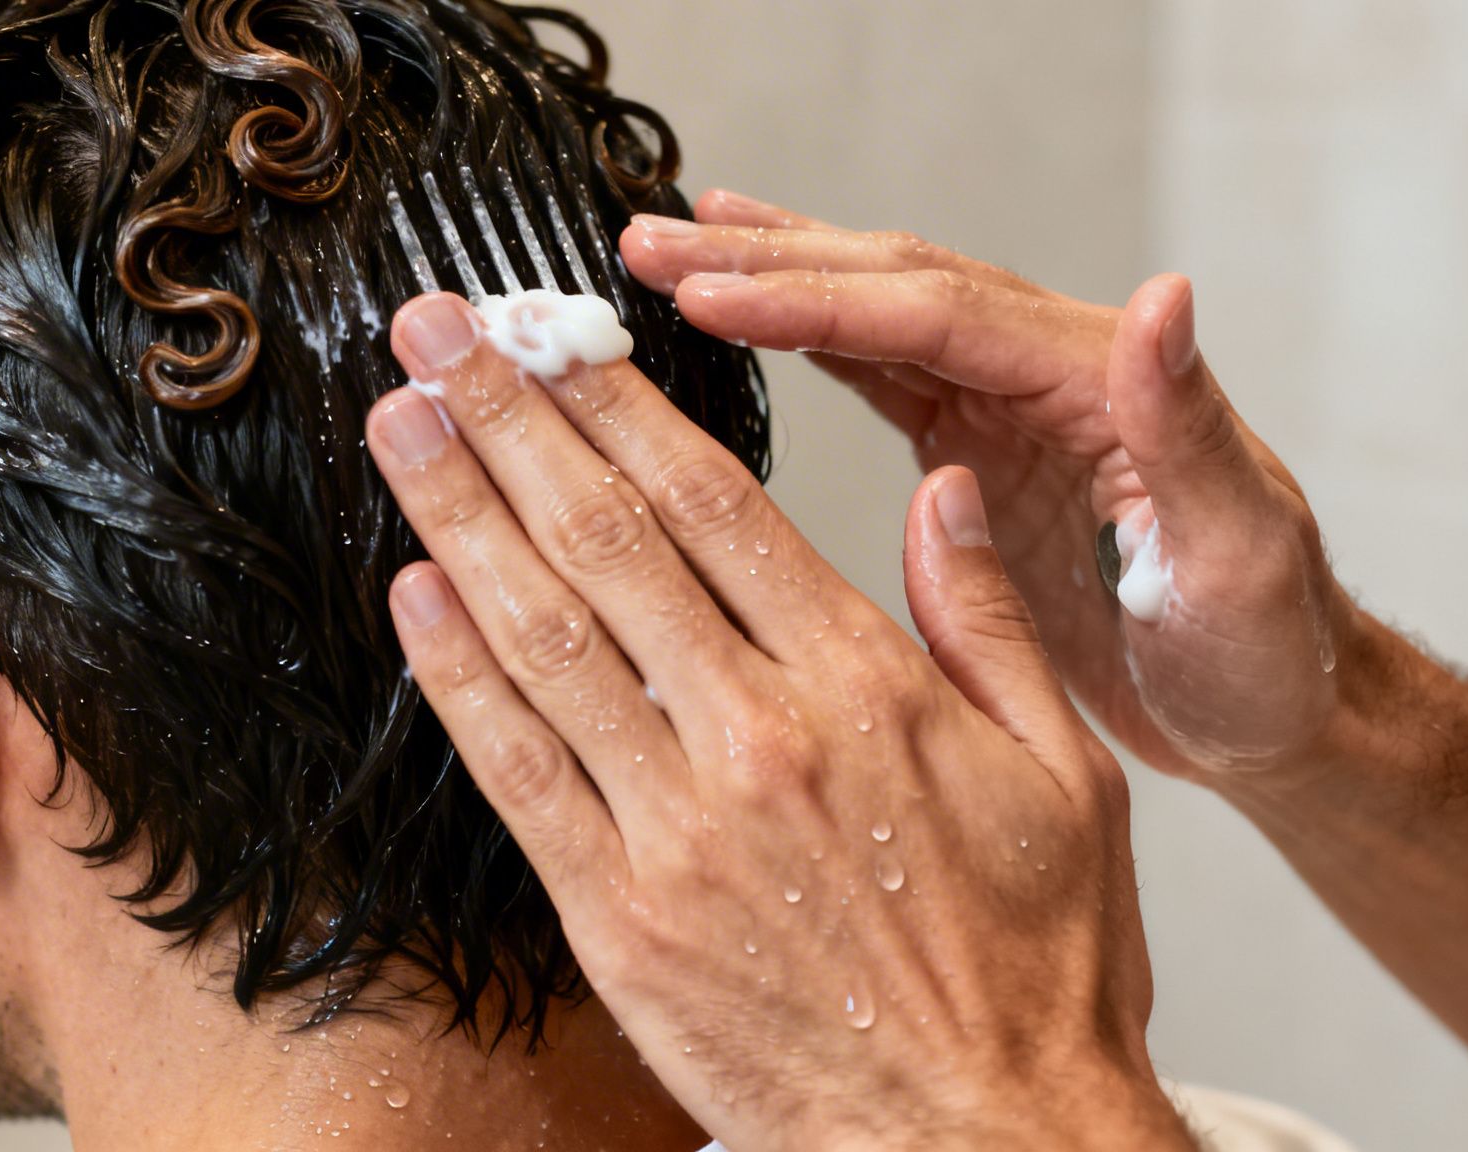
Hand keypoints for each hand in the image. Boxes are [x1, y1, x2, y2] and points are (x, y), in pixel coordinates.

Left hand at [366, 293, 1195, 1151]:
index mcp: (865, 688)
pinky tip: (413, 592)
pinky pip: (515, 773)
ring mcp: (675, 830)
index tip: (554, 335)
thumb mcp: (1066, 778)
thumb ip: (986, 625)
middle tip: (437, 330)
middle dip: (510, 421)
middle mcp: (757, 740)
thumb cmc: (1036, 968)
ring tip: (401, 420)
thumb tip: (941, 497)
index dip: (618, 405)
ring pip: (543, 636)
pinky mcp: (617, 919)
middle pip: (606, 542)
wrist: (982, 1145)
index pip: (715, 504)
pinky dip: (457, 677)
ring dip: (458, 516)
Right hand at [620, 193, 1356, 780]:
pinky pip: (877, 374)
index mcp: (1099, 382)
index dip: (816, 298)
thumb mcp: (1242, 552)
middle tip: (650, 245)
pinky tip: (740, 320)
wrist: (1273, 709)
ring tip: (669, 253)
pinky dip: (803, 340)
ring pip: (873, 316)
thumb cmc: (1266, 652)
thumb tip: (1165, 299)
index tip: (709, 293)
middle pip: (890, 285)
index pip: (936, 315)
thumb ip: (1188, 429)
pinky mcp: (982, 451)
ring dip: (772, 280)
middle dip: (766, 261)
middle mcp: (1051, 371)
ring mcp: (1011, 406)